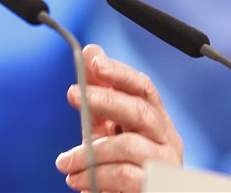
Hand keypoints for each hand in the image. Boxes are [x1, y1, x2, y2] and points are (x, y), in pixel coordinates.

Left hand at [55, 44, 182, 192]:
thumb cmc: (122, 167)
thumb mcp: (106, 130)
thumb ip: (99, 97)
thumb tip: (91, 51)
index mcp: (155, 119)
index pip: (143, 88)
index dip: (120, 73)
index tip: (94, 63)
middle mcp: (166, 138)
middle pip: (139, 110)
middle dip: (105, 99)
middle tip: (73, 94)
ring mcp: (164, 163)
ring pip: (128, 145)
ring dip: (89, 152)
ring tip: (64, 163)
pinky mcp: (156, 185)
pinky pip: (124, 175)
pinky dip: (95, 175)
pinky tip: (77, 180)